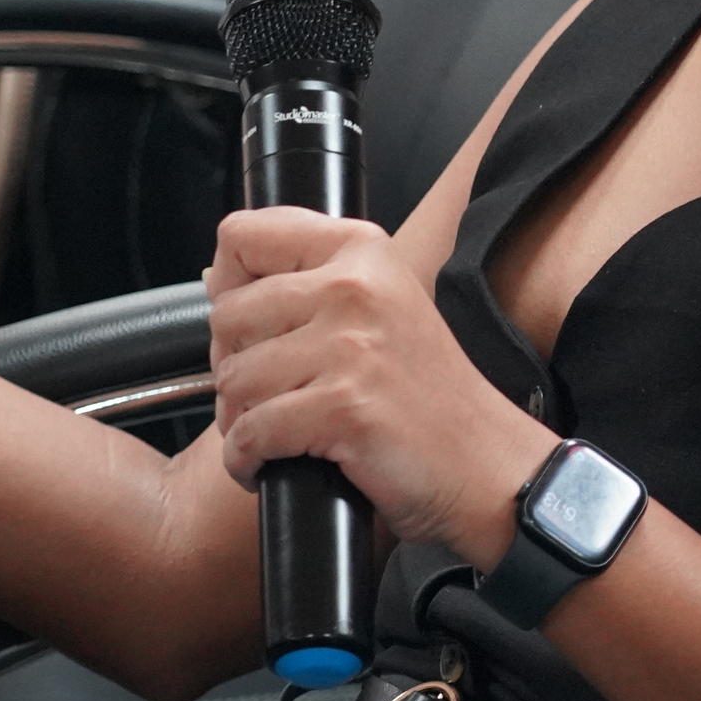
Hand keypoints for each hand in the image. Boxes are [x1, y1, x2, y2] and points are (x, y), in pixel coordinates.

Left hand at [205, 211, 556, 560]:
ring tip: (273, 433)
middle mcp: (354, 287)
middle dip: (231, 364)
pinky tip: (269, 465)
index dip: (228, 283)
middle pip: (226, 315)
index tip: (250, 322)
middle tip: (266, 394)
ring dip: (238, 420)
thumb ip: (308, 283)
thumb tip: (216, 276)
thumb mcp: (380, 308)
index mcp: (360, 251)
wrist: (484, 464)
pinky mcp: (344, 407)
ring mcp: (350, 347)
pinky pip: (250, 432)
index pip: (243, 235)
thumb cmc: (429, 396)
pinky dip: (247, 460)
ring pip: (233, 378)